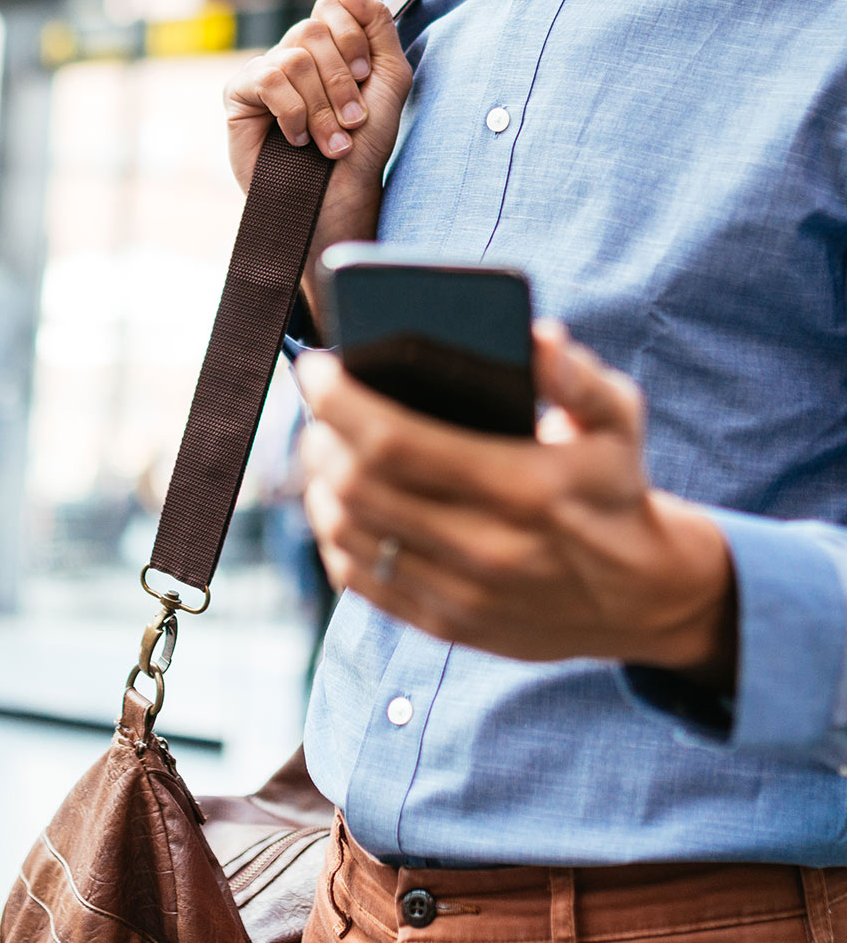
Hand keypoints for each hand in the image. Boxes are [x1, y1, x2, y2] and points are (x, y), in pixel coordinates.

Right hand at [224, 0, 413, 248]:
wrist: (339, 196)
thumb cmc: (365, 145)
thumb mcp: (389, 75)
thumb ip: (375, 20)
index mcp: (327, 45)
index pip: (332, 6)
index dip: (354, 40)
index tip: (367, 78)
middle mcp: (292, 53)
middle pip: (313, 31)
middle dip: (342, 81)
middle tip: (352, 121)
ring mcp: (263, 72)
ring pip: (294, 57)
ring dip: (321, 106)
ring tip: (330, 141)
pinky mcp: (238, 96)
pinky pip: (268, 79)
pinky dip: (293, 113)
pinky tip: (296, 139)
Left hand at [295, 321, 735, 683]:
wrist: (645, 598)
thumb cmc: (615, 488)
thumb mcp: (618, 422)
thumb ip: (577, 376)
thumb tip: (534, 336)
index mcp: (526, 488)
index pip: (396, 442)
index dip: (340, 402)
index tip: (316, 368)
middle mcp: (489, 548)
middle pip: (358, 488)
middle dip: (320, 438)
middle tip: (316, 408)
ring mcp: (463, 594)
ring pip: (348, 535)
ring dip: (318, 485)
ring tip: (322, 449)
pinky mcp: (446, 625)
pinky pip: (359, 579)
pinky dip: (333, 536)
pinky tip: (336, 503)